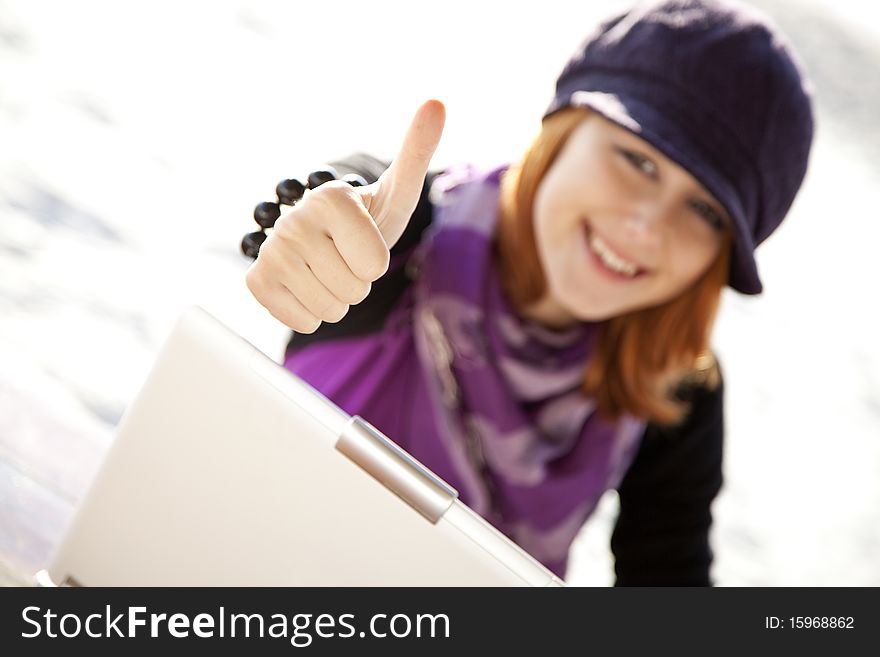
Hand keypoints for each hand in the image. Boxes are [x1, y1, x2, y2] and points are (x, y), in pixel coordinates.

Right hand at [246, 99, 445, 332]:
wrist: (323, 240)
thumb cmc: (367, 219)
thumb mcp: (397, 191)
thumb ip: (416, 151)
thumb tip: (437, 102)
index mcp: (331, 196)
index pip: (374, 266)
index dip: (376, 262)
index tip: (363, 241)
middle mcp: (294, 219)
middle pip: (353, 290)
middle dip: (357, 283)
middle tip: (345, 259)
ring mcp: (271, 250)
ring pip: (330, 309)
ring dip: (337, 299)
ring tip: (328, 271)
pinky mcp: (256, 281)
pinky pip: (304, 321)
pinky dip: (312, 313)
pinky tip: (306, 285)